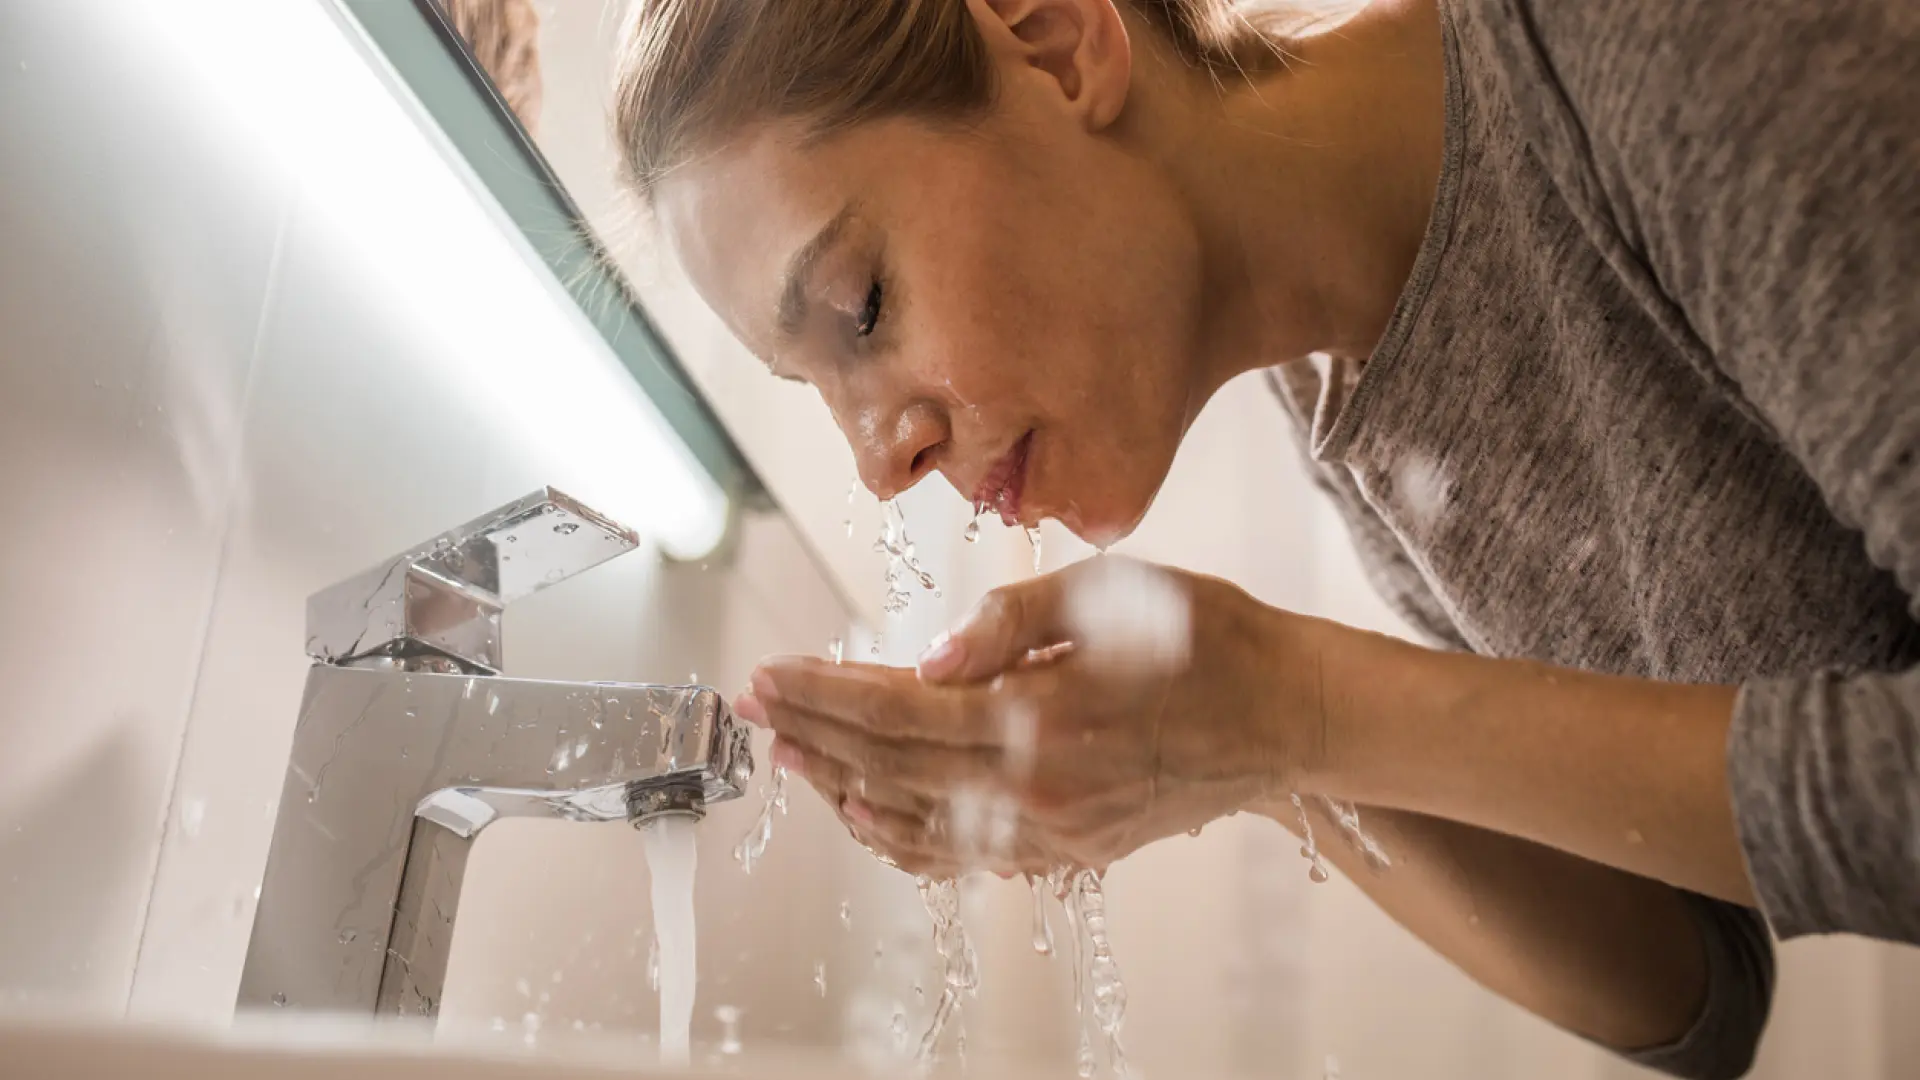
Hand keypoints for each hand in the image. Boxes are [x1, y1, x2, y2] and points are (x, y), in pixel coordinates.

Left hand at [735, 557, 1323, 876]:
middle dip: (813, 734)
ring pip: (917, 822)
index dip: (822, 692)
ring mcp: (1053, 832)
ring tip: (791, 755)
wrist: (1290, 717)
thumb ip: (1010, 622)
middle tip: (754, 706)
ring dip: (842, 788)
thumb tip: (926, 659)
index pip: (895, 710)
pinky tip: (867, 815)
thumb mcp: (1112, 593)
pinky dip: (903, 839)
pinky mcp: (1070, 850)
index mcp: (1041, 717)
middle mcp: (1037, 790)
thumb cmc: (1209, 639)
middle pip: (890, 769)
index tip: (768, 672)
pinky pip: (963, 857)